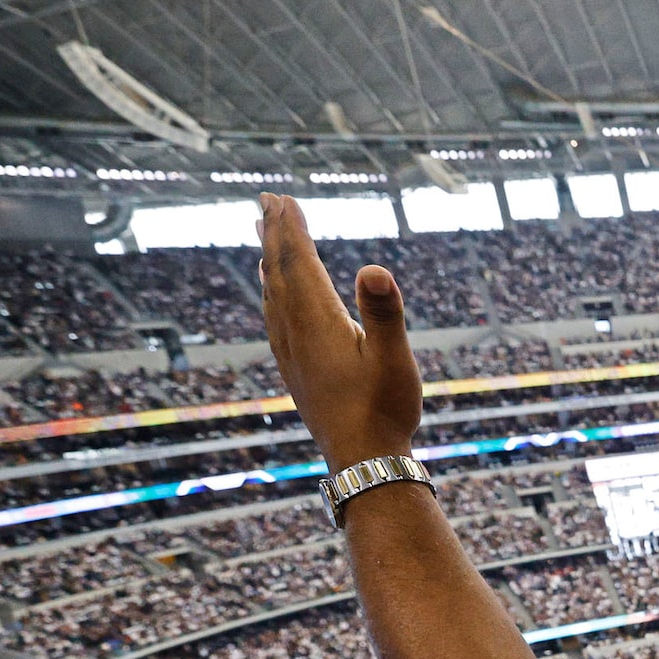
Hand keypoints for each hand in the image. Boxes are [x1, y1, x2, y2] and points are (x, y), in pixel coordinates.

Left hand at [260, 192, 424, 470]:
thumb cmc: (384, 410)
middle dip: (274, 234)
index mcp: (317, 322)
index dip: (290, 229)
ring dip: (270, 260)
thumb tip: (374, 269)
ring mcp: (292, 352)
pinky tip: (275, 293)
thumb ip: (384, 313)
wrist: (363, 460)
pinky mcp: (296, 368)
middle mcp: (296, 332)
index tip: (281, 198)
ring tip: (264, 236)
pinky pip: (275, 317)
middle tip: (266, 201)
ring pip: (273, 293)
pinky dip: (273, 292)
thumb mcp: (393, 360)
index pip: (298, 263)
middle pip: (278, 271)